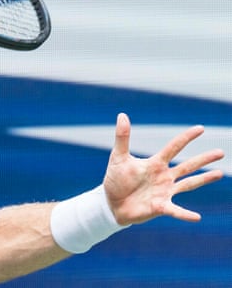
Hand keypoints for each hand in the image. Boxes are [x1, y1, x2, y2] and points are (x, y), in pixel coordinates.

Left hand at [103, 113, 223, 224]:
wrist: (111, 203)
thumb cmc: (116, 180)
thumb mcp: (118, 157)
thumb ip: (122, 137)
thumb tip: (122, 114)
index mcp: (155, 163)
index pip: (174, 147)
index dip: (186, 138)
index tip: (201, 128)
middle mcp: (164, 176)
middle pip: (187, 165)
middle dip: (203, 159)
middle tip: (221, 152)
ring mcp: (165, 192)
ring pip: (188, 184)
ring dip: (204, 179)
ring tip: (219, 173)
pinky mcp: (160, 207)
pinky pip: (175, 210)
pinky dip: (185, 214)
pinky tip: (197, 217)